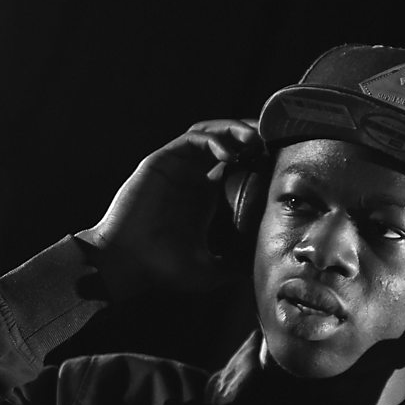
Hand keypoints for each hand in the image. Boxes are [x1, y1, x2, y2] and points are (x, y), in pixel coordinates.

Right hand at [76, 119, 262, 296]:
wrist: (126, 263)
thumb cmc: (162, 269)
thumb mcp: (210, 271)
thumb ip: (235, 268)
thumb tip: (264, 273)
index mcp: (205, 196)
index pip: (237, 165)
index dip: (258, 159)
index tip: (279, 163)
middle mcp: (192, 177)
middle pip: (227, 142)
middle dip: (251, 137)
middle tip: (272, 142)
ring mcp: (176, 167)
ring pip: (211, 134)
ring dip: (234, 131)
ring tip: (254, 141)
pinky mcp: (162, 162)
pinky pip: (192, 139)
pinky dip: (214, 140)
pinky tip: (230, 154)